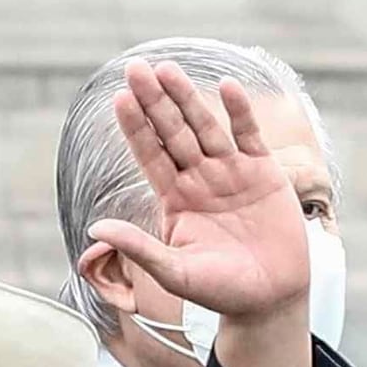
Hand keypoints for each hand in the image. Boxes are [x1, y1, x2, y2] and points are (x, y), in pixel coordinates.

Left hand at [81, 58, 312, 366]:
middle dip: (155, 101)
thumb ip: (139, 247)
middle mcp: (199, 179)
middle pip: (173, 132)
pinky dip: (239, 112)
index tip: (119, 99)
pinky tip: (226, 87)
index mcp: (175, 199)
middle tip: (136, 68)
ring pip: (206, 127)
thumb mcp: (174, 272)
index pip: (150, 155)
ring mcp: (231, 172)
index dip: (136, 127)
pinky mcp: (263, 172)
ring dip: (188, 98)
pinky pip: (248, 135)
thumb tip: (96, 226)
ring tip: (167, 68)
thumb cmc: (220, 291)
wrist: (270, 299)